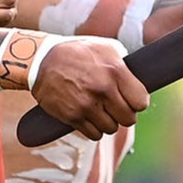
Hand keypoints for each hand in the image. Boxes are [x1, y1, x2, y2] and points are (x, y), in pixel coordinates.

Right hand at [30, 37, 148, 139]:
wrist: (41, 61)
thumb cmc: (76, 53)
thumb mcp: (105, 48)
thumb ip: (124, 66)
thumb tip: (139, 82)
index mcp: (115, 71)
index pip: (141, 102)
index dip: (138, 102)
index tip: (131, 99)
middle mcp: (102, 90)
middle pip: (128, 119)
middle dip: (124, 114)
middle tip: (115, 106)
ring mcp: (86, 105)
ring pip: (111, 129)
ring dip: (108, 122)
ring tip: (100, 109)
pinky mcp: (72, 117)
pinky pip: (93, 134)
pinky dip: (93, 128)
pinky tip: (89, 115)